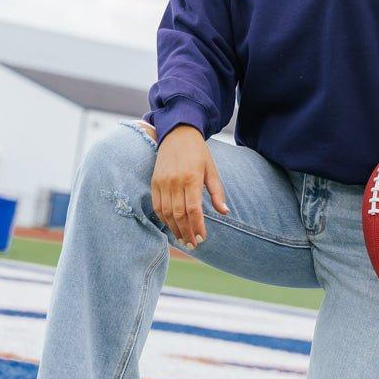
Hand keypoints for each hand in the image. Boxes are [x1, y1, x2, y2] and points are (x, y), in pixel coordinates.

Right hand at [151, 125, 229, 247]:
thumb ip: (217, 192)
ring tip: (183, 240)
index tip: (202, 238)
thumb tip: (224, 212)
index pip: (194, 209)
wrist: (177, 133)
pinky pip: (157, 205)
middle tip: (193, 245)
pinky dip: (163, 219)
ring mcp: (162, 182)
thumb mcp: (212, 170)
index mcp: (192, 178)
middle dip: (186, 232)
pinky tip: (171, 226)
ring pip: (166, 213)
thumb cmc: (199, 152)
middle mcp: (175, 181)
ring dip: (174, 229)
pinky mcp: (154, 182)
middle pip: (179, 214)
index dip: (197, 226)